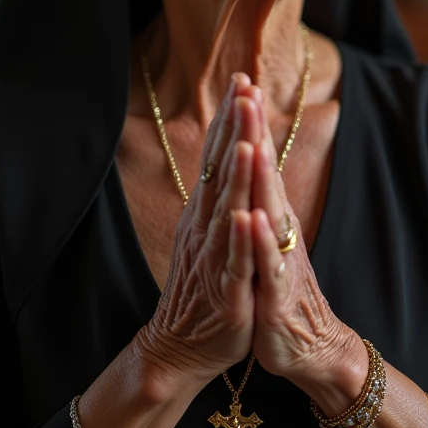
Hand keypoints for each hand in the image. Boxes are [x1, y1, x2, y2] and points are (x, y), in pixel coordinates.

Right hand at [136, 76, 262, 388]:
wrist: (180, 347)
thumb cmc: (202, 288)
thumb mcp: (210, 234)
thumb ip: (217, 196)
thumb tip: (226, 154)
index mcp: (206, 214)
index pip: (217, 157)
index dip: (230, 120)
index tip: (242, 81)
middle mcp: (206, 228)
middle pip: (220, 171)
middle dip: (234, 131)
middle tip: (244, 89)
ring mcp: (214, 258)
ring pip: (227, 211)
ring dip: (237, 176)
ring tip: (247, 141)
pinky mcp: (226, 292)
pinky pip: (234, 262)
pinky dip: (240, 239)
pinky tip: (246, 217)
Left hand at [245, 94, 352, 386]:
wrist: (306, 344)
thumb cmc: (278, 287)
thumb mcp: (265, 236)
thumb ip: (259, 197)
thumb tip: (250, 154)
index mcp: (271, 212)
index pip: (258, 158)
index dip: (249, 122)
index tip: (240, 81)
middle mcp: (278, 227)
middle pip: (265, 172)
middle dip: (256, 132)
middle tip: (248, 92)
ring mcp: (280, 257)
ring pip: (270, 211)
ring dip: (261, 178)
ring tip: (252, 143)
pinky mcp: (277, 291)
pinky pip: (267, 262)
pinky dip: (259, 240)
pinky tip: (252, 219)